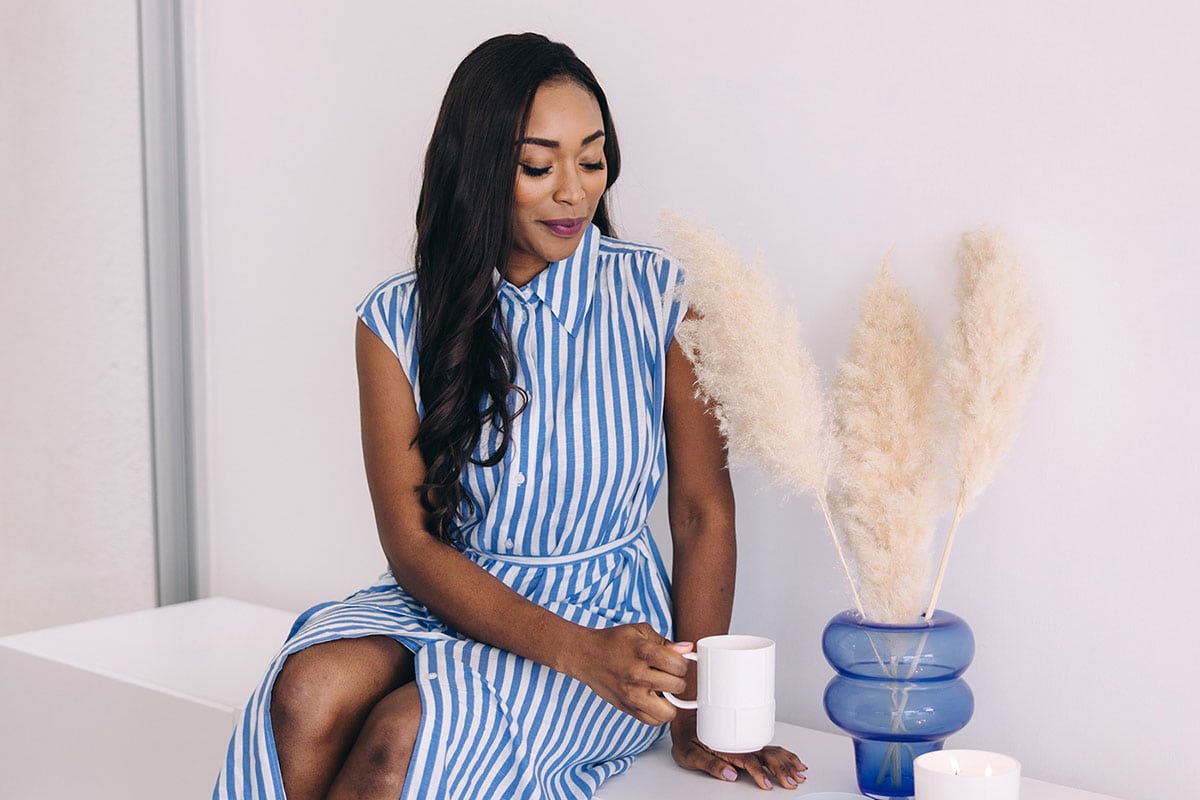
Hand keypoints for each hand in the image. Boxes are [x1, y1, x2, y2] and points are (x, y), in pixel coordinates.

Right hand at [567, 623, 690, 725]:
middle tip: (669, 674)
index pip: (680, 666)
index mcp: (644, 652)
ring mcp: (632, 695)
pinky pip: (653, 721)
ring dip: (671, 701)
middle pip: (677, 687)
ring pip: (669, 711)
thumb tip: (687, 649)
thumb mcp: (640, 632)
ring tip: (663, 690)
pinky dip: (658, 713)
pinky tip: (654, 699)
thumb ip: (666, 642)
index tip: (676, 661)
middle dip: (678, 680)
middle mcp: (638, 676)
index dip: (683, 663)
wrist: (586, 655)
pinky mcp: (627, 708)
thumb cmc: (614, 642)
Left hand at [670, 712, 807, 789]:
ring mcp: (746, 742)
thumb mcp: (689, 754)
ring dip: (788, 761)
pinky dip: (786, 755)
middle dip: (782, 768)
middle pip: (766, 755)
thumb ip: (709, 764)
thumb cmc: (687, 738)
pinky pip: (771, 749)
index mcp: (728, 745)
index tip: (767, 783)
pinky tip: (794, 760)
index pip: (748, 760)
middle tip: (792, 781)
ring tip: (800, 772)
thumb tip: (729, 775)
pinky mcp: (748, 743)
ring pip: (772, 751)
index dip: (759, 772)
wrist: (687, 721)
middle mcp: (740, 743)